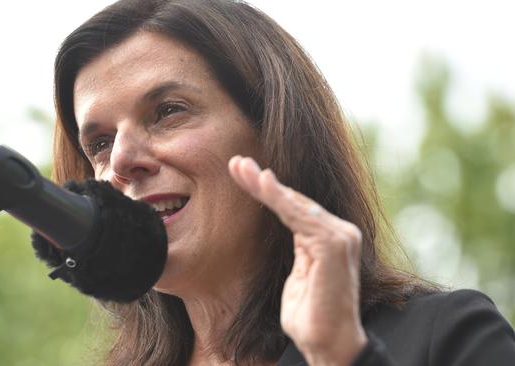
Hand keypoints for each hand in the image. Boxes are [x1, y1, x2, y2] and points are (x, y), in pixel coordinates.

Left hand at [228, 156, 366, 365]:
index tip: (242, 174)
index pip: (295, 208)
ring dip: (264, 184)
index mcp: (329, 239)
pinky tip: (261, 183)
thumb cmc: (310, 318)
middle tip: (235, 162)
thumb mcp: (297, 276)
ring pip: (295, 204)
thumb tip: (285, 232)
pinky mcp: (333, 244)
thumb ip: (298, 251)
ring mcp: (339, 236)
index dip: (268, 191)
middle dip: (261, 181)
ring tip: (240, 167)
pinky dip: (278, 198)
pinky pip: (299, 216)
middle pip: (294, 200)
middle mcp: (339, 233)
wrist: (327, 345)